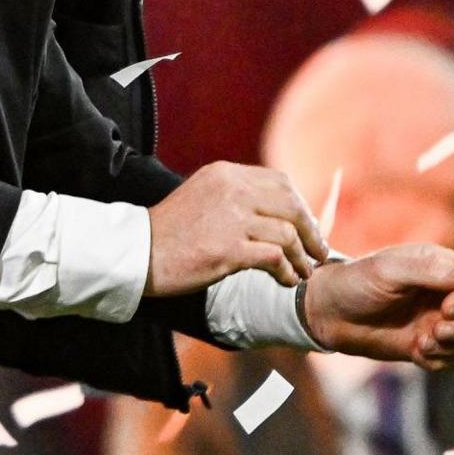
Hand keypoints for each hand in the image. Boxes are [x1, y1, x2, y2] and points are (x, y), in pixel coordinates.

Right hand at [142, 160, 327, 294]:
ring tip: (302, 272)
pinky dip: (286, 271)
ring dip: (302, 258)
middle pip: (293, 206)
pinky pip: (275, 258)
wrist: (135, 252)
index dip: (301, 207)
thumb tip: (278, 212)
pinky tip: (284, 280)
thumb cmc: (169, 231)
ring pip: (289, 234)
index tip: (307, 228)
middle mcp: (231, 190)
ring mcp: (230, 219)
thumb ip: (236, 197)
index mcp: (224, 174)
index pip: (280, 183)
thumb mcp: (202, 197)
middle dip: (312, 232)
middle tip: (317, 253)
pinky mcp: (228, 250)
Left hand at [305, 242, 453, 369]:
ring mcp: (440, 320)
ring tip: (422, 343)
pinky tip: (416, 353)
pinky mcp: (430, 345)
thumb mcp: (387, 271)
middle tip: (438, 332)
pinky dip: (441, 361)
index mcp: (440, 267)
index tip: (447, 308)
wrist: (329, 313)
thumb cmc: (356, 283)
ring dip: (453, 346)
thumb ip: (427, 271)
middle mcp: (446, 294)